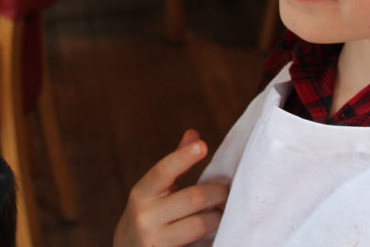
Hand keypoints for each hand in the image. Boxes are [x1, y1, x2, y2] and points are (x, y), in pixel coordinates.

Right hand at [114, 129, 227, 246]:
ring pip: (200, 223)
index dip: (183, 156)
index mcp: (142, 193)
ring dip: (218, 216)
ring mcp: (155, 240)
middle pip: (192, 198)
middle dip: (217, 192)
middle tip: (228, 190)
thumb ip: (175, 165)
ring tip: (223, 212)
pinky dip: (212, 238)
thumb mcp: (153, 191)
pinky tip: (217, 233)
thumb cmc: (148, 215)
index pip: (163, 170)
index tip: (203, 145)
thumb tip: (194, 134)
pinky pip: (200, 246)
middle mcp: (145, 216)